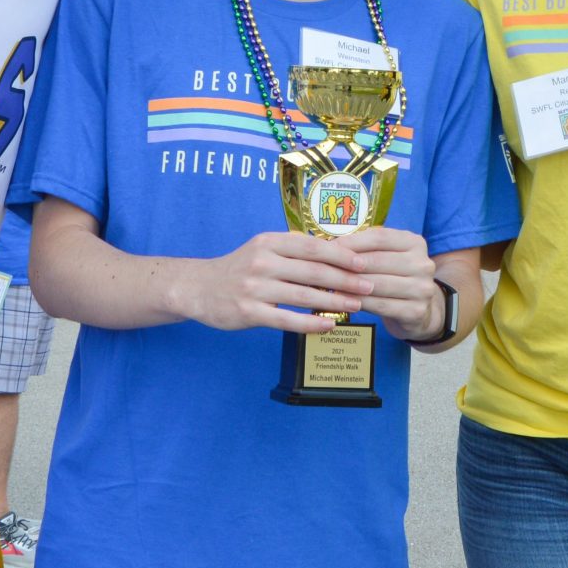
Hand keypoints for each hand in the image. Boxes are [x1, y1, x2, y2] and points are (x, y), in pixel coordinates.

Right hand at [175, 231, 374, 334]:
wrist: (198, 288)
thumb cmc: (239, 269)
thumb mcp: (262, 249)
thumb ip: (293, 249)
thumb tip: (334, 252)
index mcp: (269, 242)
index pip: (312, 247)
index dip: (341, 255)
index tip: (363, 263)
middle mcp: (262, 262)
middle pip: (312, 271)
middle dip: (345, 279)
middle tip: (369, 286)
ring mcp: (254, 288)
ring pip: (303, 295)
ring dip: (334, 301)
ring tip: (356, 305)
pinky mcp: (249, 312)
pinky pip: (287, 319)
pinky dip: (311, 323)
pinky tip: (329, 325)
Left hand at [336, 227, 440, 335]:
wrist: (419, 310)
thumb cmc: (394, 277)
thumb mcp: (387, 256)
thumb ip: (367, 248)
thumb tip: (331, 245)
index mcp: (415, 243)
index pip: (379, 237)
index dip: (352, 241)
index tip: (329, 247)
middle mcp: (423, 264)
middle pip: (377, 260)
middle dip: (347, 264)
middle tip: (323, 267)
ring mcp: (422, 288)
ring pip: (377, 284)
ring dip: (350, 284)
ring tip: (328, 284)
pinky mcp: (416, 311)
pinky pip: (381, 305)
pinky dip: (359, 302)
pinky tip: (343, 300)